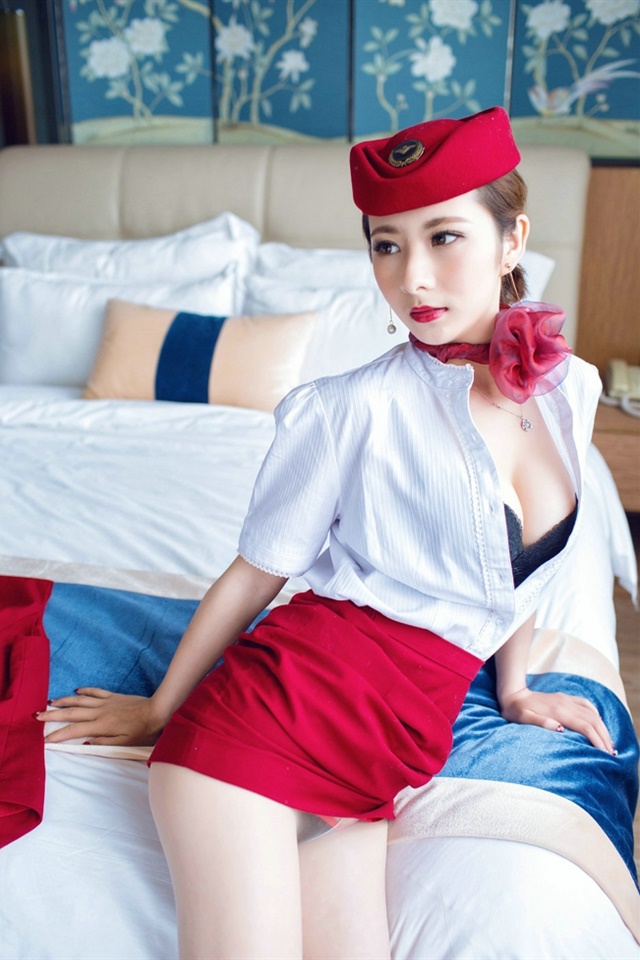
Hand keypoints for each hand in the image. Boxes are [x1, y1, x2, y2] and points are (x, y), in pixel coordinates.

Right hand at [35, 688, 165, 745]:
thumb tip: (84, 743)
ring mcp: (106, 702)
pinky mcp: (113, 696)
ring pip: (80, 700)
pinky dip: (84, 691)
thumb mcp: (124, 743)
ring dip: (64, 701)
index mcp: (101, 725)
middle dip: (52, 715)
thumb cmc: (143, 731)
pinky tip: (76, 690)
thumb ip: (103, 742)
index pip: (74, 730)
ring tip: (49, 702)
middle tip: (36, 716)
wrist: (158, 711)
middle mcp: (100, 712)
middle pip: (72, 712)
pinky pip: (96, 691)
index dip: (58, 735)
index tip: (44, 740)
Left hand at [499, 687, 615, 754]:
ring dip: (603, 727)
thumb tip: (561, 728)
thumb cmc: (516, 710)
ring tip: (608, 742)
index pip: (585, 726)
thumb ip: (541, 723)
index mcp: (558, 711)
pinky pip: (586, 704)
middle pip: (593, 720)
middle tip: (611, 752)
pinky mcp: (565, 697)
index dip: (597, 740)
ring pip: (592, 712)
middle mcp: (566, 703)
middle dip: (604, 736)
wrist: (513, 694)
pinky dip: (596, 714)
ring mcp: (566, 699)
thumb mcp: (523, 718)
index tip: (604, 753)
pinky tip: (599, 722)